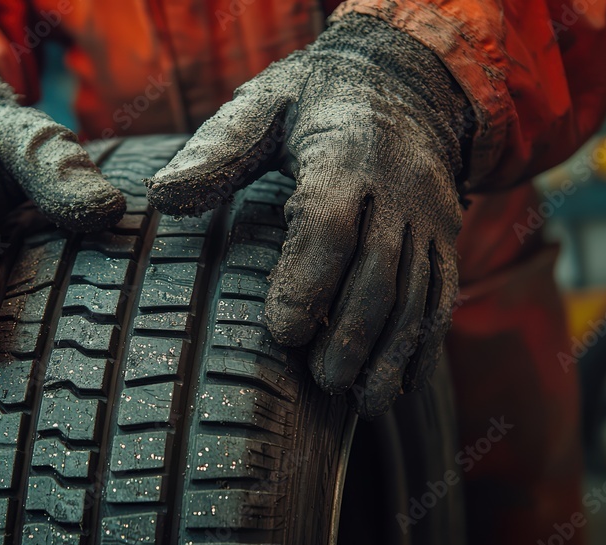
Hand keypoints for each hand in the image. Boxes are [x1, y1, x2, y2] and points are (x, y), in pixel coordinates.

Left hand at [147, 14, 469, 417]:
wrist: (404, 81)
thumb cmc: (313, 99)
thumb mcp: (262, 104)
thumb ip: (217, 150)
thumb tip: (160, 196)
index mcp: (345, 153)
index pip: (331, 224)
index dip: (308, 281)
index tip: (281, 333)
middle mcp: (399, 187)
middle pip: (380, 269)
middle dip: (352, 332)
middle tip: (323, 382)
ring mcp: (430, 215)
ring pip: (418, 291)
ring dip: (393, 350)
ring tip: (363, 401)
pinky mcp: (446, 237)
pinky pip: (443, 294)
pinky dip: (423, 342)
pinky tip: (399, 383)